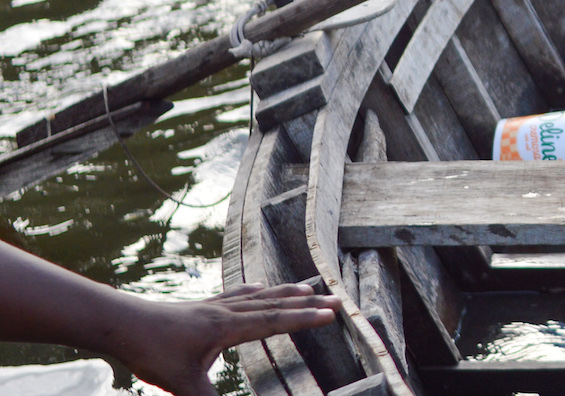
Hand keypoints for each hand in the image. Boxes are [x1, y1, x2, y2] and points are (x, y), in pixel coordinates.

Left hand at [122, 283, 337, 395]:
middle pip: (273, 305)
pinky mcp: (200, 307)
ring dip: (285, 292)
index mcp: (227, 328)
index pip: (273, 322)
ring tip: (308, 287)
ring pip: (258, 297)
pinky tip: (257, 287)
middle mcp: (226, 312)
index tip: (331, 314)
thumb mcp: (182, 385)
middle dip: (306, 304)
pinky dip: (253, 291)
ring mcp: (213, 307)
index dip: (304, 320)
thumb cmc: (151, 352)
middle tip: (336, 298)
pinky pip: (235, 295)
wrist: (121, 325)